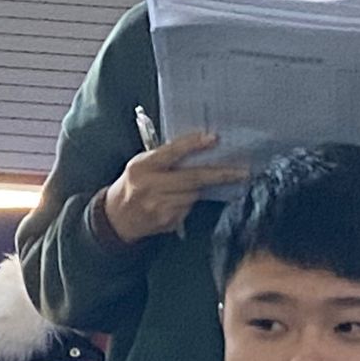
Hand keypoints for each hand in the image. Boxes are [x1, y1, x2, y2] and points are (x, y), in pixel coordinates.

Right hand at [104, 132, 246, 243]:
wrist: (117, 217)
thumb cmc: (133, 184)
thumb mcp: (142, 164)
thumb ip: (166, 157)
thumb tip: (199, 146)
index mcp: (143, 166)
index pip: (173, 152)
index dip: (194, 144)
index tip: (214, 138)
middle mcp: (150, 186)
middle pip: (192, 178)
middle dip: (220, 174)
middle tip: (242, 171)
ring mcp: (159, 206)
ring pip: (193, 194)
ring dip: (198, 189)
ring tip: (186, 187)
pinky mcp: (167, 222)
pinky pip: (188, 208)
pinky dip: (188, 202)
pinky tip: (176, 201)